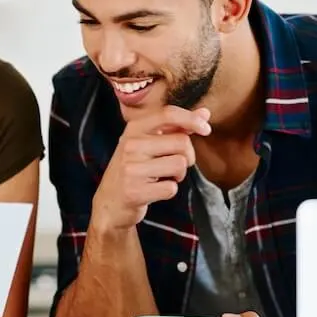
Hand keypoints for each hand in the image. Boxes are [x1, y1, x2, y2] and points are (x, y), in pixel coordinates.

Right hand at [91, 105, 211, 229]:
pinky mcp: (135, 191)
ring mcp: (131, 168)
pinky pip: (171, 188)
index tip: (206, 129)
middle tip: (174, 164)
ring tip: (162, 177)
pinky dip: (169, 191)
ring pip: (179, 165)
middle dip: (187, 156)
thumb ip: (177, 127)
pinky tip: (155, 189)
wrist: (110, 202)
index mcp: (134, 128)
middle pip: (182, 142)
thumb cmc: (134, 168)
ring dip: (178, 175)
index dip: (192, 119)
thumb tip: (205, 114)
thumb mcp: (149, 142)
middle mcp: (131, 144)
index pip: (168, 114)